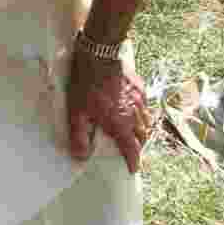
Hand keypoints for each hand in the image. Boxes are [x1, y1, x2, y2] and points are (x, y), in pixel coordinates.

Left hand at [67, 48, 151, 173]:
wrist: (100, 55)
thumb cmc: (87, 84)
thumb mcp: (77, 112)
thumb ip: (79, 136)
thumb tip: (81, 156)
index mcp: (120, 123)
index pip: (131, 149)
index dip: (133, 161)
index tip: (132, 169)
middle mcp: (134, 114)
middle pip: (142, 136)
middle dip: (138, 147)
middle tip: (131, 151)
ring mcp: (140, 100)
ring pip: (146, 121)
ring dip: (140, 131)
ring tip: (132, 134)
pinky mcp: (140, 88)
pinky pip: (145, 106)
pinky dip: (141, 114)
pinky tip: (132, 111)